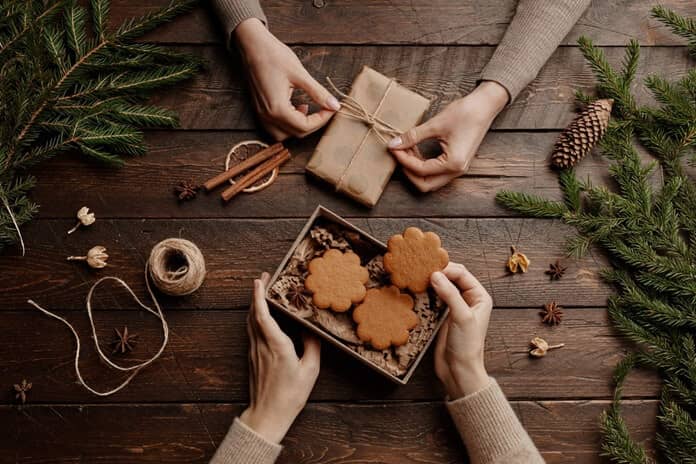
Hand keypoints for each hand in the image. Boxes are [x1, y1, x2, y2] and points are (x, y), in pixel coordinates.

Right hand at [234, 18, 339, 139]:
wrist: (252, 45)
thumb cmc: (273, 55)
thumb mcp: (300, 74)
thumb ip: (318, 93)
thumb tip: (335, 105)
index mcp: (277, 109)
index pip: (304, 126)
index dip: (322, 119)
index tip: (331, 108)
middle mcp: (267, 116)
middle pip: (296, 134)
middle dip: (313, 124)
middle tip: (324, 109)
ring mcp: (261, 114)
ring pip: (284, 135)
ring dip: (299, 127)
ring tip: (307, 109)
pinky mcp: (260, 110)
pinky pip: (275, 127)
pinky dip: (288, 124)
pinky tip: (296, 108)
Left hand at [240, 272, 320, 442]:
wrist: (267, 415)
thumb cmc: (290, 395)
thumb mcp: (310, 371)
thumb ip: (312, 346)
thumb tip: (311, 329)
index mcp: (277, 346)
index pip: (263, 315)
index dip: (260, 296)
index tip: (260, 280)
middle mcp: (262, 345)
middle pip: (253, 313)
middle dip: (257, 293)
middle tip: (264, 278)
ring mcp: (254, 351)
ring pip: (250, 321)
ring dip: (254, 304)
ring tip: (263, 291)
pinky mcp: (252, 357)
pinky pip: (251, 331)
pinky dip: (255, 317)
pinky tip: (262, 315)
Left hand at [388, 81, 507, 191]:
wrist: (485, 105)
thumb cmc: (465, 113)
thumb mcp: (436, 124)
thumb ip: (413, 136)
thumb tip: (393, 144)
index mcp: (453, 164)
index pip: (420, 170)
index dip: (403, 160)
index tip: (393, 147)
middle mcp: (457, 171)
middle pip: (425, 185)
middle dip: (408, 172)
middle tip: (399, 154)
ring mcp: (458, 169)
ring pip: (430, 181)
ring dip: (415, 170)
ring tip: (406, 150)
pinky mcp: (457, 163)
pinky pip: (436, 172)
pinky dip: (423, 166)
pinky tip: (416, 150)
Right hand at [431, 263, 492, 398]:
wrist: (458, 370)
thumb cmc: (467, 346)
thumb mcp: (461, 317)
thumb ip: (450, 294)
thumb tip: (435, 275)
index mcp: (479, 297)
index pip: (462, 274)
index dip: (446, 269)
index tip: (430, 269)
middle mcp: (468, 299)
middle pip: (452, 277)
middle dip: (438, 272)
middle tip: (421, 270)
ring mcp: (455, 306)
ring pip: (442, 286)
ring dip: (431, 281)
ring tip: (418, 277)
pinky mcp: (443, 315)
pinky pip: (435, 297)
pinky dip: (427, 292)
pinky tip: (418, 290)